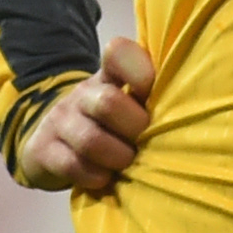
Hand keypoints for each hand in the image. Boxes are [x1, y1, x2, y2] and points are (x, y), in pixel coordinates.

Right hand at [17, 38, 155, 192]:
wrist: (51, 139)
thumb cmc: (107, 124)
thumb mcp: (128, 104)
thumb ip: (153, 95)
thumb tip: (189, 99)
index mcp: (109, 77)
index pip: (119, 54)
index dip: (138, 71)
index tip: (149, 91)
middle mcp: (83, 93)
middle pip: (108, 103)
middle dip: (134, 129)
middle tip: (143, 142)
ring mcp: (61, 120)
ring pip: (90, 140)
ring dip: (117, 158)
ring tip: (126, 163)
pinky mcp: (44, 150)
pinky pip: (72, 165)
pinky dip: (95, 176)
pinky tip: (104, 177)